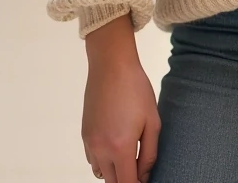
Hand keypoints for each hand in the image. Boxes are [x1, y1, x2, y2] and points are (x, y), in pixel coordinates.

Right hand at [83, 17, 159, 182]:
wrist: (112, 66)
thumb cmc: (136, 89)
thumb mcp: (152, 121)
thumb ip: (150, 153)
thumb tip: (145, 176)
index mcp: (121, 147)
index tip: (144, 181)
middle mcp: (101, 149)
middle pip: (112, 182)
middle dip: (126, 179)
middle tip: (139, 168)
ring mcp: (90, 142)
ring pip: (101, 173)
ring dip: (114, 171)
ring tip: (129, 155)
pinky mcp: (84, 134)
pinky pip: (92, 159)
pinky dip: (103, 160)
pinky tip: (115, 145)